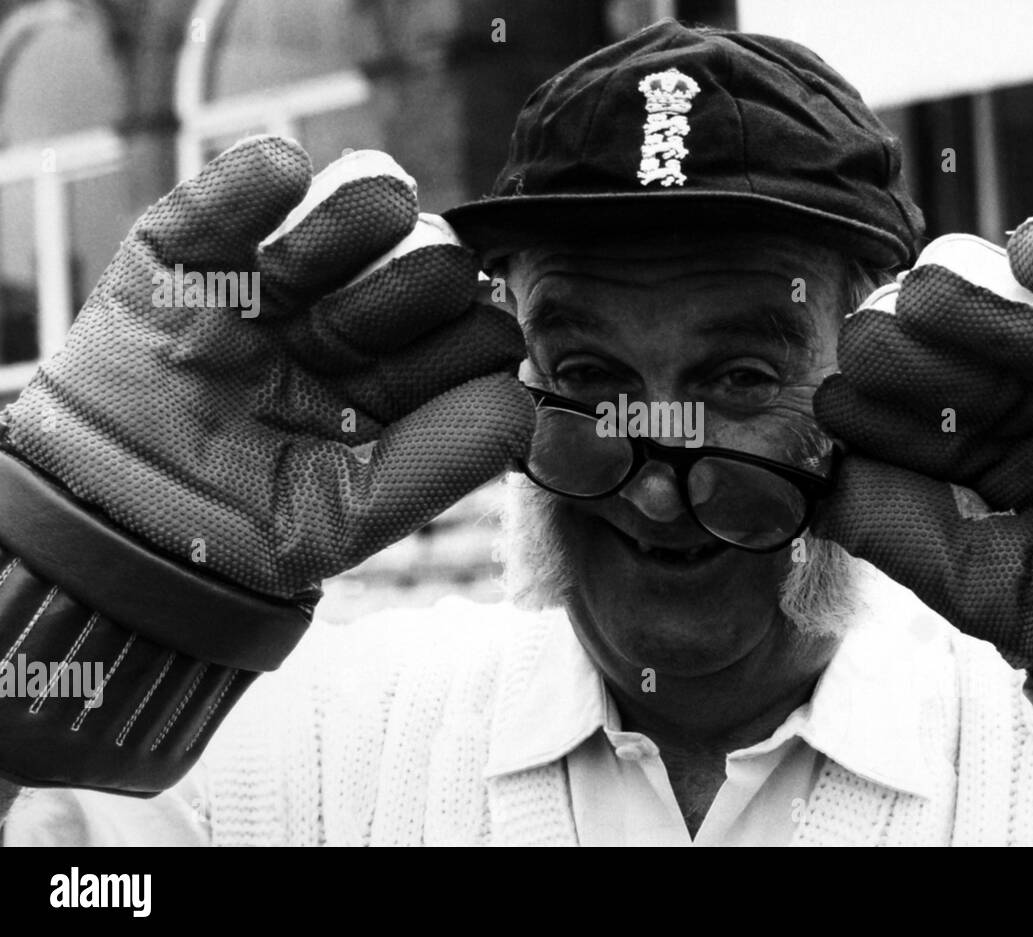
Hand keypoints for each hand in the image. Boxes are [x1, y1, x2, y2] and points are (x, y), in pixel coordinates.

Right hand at [0, 136, 532, 599]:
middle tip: (365, 322)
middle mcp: (342, 322)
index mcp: (393, 380)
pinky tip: (282, 174)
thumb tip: (523, 400)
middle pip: (420, 260)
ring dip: (355, 217)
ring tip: (321, 262)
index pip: (469, 330)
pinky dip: (253, 181)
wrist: (121, 532)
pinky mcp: (184, 259)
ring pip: (341, 214)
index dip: (469, 338)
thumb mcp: (359, 511)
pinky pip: (221, 200)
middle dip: (417, 277)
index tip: (437, 366)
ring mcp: (268, 287)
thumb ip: (448, 456)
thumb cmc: (247, 531)